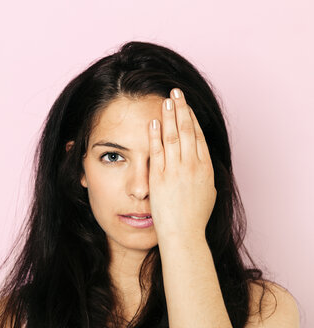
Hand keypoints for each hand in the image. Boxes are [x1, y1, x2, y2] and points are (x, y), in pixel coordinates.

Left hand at [148, 88, 216, 239]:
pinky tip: (154, 122)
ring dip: (170, 116)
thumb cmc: (195, 217)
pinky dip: (156, 135)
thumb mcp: (208, 192)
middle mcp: (192, 165)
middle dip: (181, 108)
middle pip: (187, 130)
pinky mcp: (159, 177)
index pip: (198, 135)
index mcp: (205, 168)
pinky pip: (157, 151)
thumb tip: (202, 161)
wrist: (183, 234)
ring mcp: (175, 171)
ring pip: (173, 136)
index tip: (187, 105)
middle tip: (176, 92)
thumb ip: (205, 173)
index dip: (192, 118)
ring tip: (166, 100)